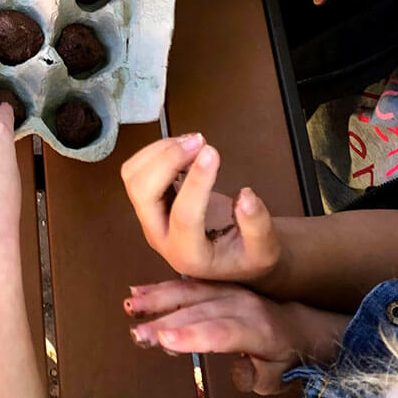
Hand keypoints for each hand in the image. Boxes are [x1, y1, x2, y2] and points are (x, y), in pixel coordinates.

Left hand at [121, 135, 281, 282]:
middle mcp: (159, 236)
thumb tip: (246, 196)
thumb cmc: (245, 254)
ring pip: (133, 177)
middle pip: (143, 193)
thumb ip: (257, 226)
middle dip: (168, 160)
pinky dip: (156, 150)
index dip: (197, 182)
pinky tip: (184, 147)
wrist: (228, 256)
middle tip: (201, 141)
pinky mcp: (146, 200)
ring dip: (160, 151)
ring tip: (194, 141)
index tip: (212, 152)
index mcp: (188, 255)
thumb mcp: (264, 250)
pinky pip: (137, 170)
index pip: (184, 216)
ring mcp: (148, 217)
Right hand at [123, 280, 347, 393]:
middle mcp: (239, 304)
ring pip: (189, 292)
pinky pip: (188, 283)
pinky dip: (162, 287)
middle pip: (198, 311)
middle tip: (136, 333)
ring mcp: (227, 290)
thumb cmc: (285, 355)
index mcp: (257, 329)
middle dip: (164, 321)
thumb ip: (255, 376)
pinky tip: (140, 291)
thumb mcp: (277, 375)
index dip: (192, 336)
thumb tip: (237, 372)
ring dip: (157, 298)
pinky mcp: (217, 284)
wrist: (300, 325)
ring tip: (131, 305)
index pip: (220, 332)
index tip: (163, 341)